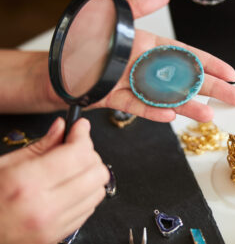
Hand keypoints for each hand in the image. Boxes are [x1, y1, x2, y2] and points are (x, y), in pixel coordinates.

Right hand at [0, 118, 108, 243]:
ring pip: (98, 191)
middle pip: (96, 173)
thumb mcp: (4, 165)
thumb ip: (40, 145)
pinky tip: (70, 188)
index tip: (80, 127)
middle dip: (90, 154)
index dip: (83, 135)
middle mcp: (45, 207)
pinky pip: (89, 208)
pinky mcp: (58, 235)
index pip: (78, 154)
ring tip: (73, 169)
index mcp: (27, 183)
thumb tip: (62, 127)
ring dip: (91, 175)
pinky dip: (86, 194)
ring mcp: (54, 225)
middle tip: (75, 149)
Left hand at [91, 0, 234, 121]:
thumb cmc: (81, 37)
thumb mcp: (114, 16)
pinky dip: (153, 112)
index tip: (232, 73)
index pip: (186, 55)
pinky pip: (138, 107)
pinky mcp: (116, 99)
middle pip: (184, 79)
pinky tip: (171, 116)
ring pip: (166, 98)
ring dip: (188, 106)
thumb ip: (138, 6)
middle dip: (211, 89)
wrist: (53, 61)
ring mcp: (133, 84)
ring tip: (209, 116)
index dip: (210, 63)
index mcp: (148, 46)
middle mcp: (145, 66)